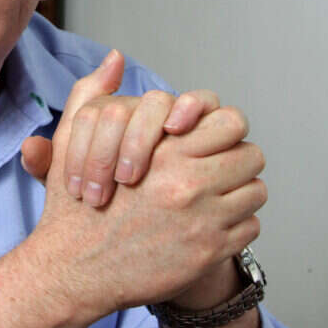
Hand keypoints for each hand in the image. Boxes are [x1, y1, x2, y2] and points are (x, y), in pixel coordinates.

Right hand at [0, 53, 266, 327]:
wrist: (73, 269)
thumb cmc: (73, 205)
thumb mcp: (72, 139)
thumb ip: (93, 92)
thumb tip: (114, 57)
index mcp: (163, 151)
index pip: (229, 123)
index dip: (222, 129)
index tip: (208, 139)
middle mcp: (188, 183)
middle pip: (250, 155)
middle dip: (236, 159)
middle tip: (218, 167)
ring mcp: (203, 220)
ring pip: (255, 192)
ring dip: (238, 192)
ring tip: (215, 197)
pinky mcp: (209, 252)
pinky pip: (249, 228)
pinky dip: (235, 226)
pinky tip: (208, 226)